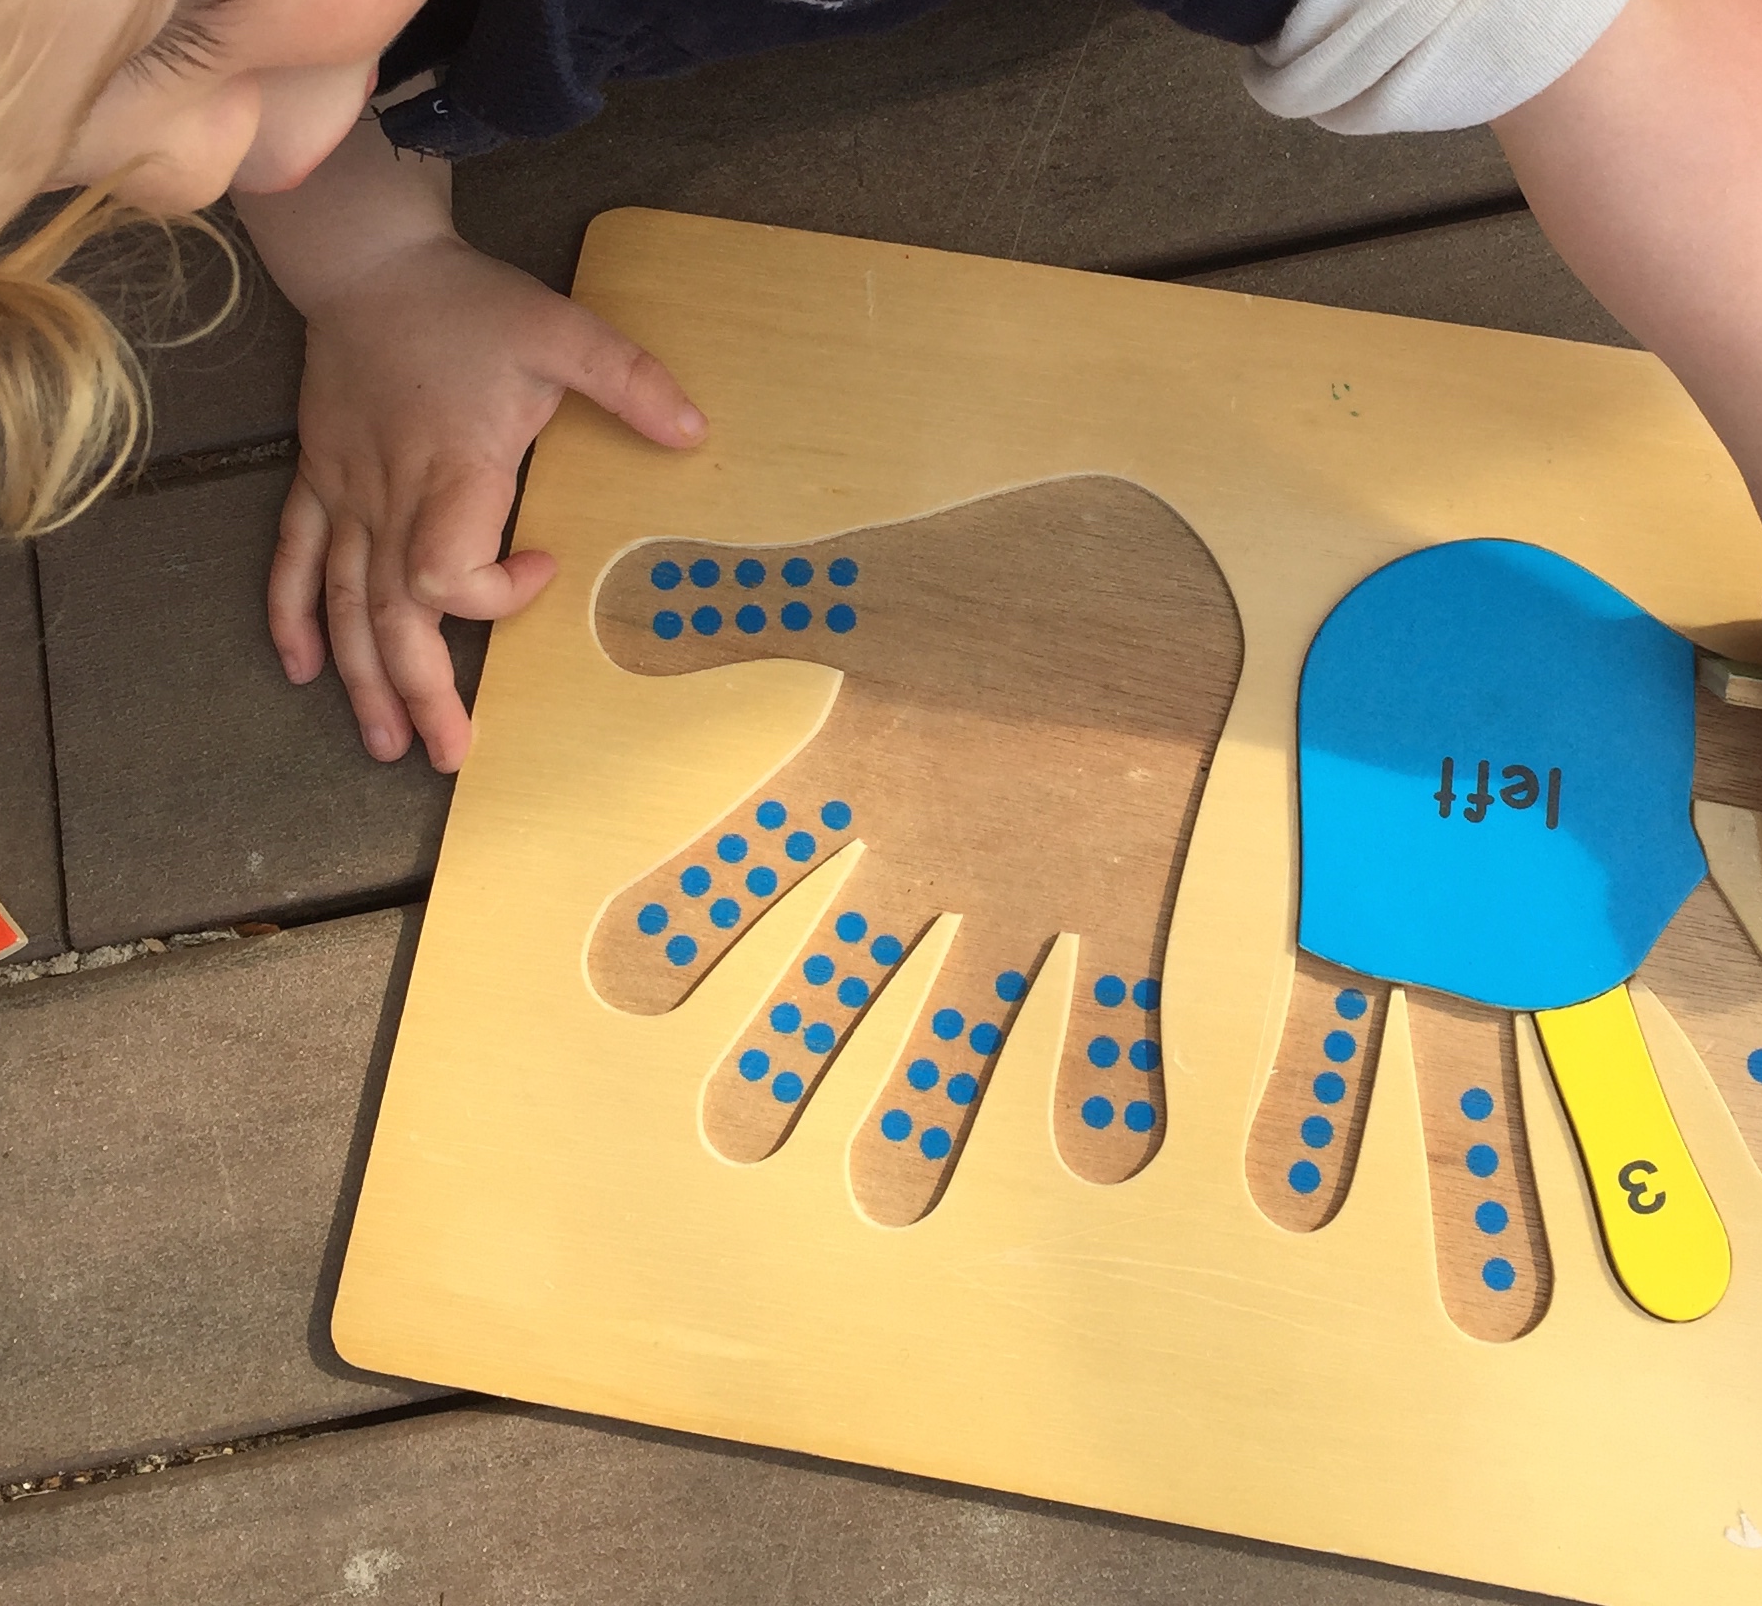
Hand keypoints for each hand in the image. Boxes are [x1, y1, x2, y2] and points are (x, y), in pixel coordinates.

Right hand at [269, 235, 704, 770]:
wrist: (368, 262)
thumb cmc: (467, 303)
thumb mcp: (563, 331)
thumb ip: (630, 382)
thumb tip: (696, 433)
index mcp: (452, 470)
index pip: (446, 573)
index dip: (494, 595)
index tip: (544, 566)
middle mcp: (390, 496)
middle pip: (393, 616)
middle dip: (420, 692)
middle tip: (448, 754)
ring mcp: (347, 491)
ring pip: (342, 603)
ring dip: (362, 679)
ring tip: (382, 742)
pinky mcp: (319, 476)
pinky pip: (293, 557)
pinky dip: (292, 615)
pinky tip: (302, 668)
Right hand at [584, 477, 1242, 1225]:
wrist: (1148, 562)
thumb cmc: (1003, 573)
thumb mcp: (874, 582)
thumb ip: (753, 599)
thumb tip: (612, 602)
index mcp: (861, 774)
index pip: (751, 855)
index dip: (689, 909)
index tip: (618, 977)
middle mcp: (930, 851)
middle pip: (842, 967)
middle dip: (789, 1046)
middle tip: (735, 1134)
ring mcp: (1024, 882)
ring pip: (964, 1011)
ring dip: (930, 1097)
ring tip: (889, 1198)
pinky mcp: (1124, 893)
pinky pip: (1114, 998)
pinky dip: (1106, 1073)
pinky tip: (1102, 1151)